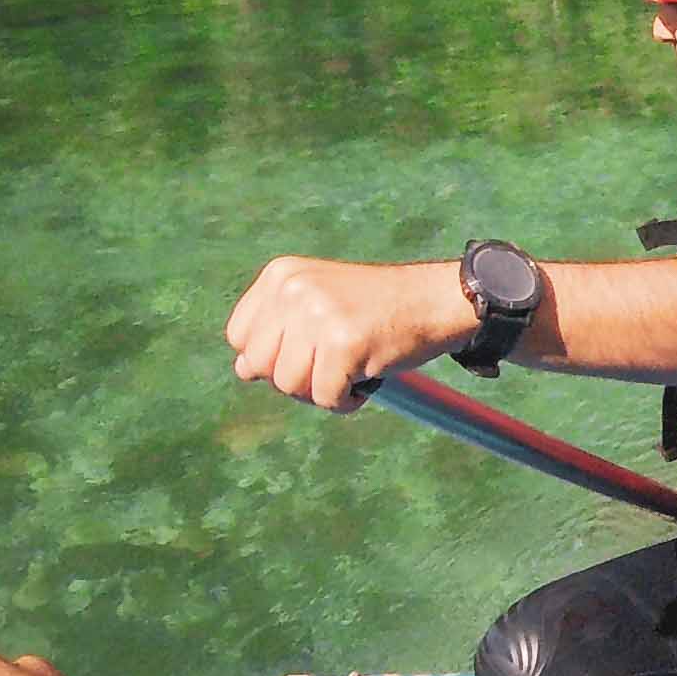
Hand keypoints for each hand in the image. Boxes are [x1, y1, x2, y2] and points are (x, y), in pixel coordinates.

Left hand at [228, 257, 467, 411]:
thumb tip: (242, 370)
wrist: (436, 299)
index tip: (308, 346)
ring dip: (322, 389)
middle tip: (331, 360)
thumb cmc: (376, 309)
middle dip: (294, 375)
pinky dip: (347, 401)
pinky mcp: (345, 342)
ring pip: (289, 386)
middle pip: (258, 366)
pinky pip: (326, 398)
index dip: (270, 355)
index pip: (239, 336)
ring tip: (352, 366)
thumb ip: (277, 331)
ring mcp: (319, 314)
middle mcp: (294, 289)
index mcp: (282, 275)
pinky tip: (367, 378)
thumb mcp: (317, 303)